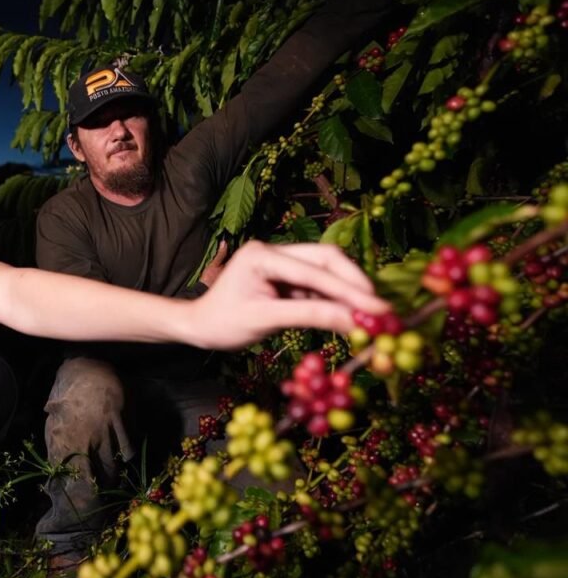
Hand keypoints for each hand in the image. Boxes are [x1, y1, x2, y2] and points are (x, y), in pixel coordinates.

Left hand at [187, 241, 390, 349]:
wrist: (198, 326)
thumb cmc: (222, 323)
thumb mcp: (264, 320)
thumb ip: (309, 317)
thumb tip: (354, 322)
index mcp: (263, 254)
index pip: (314, 270)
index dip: (349, 290)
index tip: (378, 308)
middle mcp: (274, 250)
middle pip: (327, 259)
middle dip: (354, 283)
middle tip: (380, 309)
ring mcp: (281, 263)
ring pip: (325, 272)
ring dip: (347, 293)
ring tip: (371, 317)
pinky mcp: (285, 278)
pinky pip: (317, 286)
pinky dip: (334, 301)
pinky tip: (349, 317)